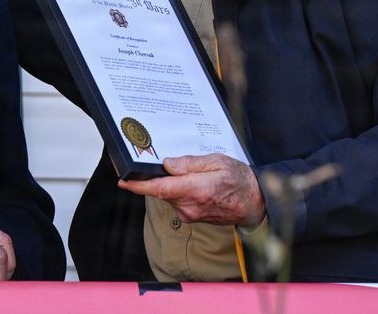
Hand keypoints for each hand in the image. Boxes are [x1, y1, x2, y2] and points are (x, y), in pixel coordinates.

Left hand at [118, 153, 265, 227]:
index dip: (138, 185)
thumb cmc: (239, 179)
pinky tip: (191, 182)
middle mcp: (190, 206)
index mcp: (196, 190)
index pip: (160, 188)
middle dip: (157, 177)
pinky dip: (177, 190)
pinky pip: (176, 200)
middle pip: (161, 189)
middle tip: (162, 162)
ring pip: (168, 194)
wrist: (254, 202)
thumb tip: (167, 164)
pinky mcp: (190, 217)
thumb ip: (189, 163)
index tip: (123, 181)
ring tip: (190, 172)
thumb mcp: (216, 161)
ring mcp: (189, 214)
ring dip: (170, 183)